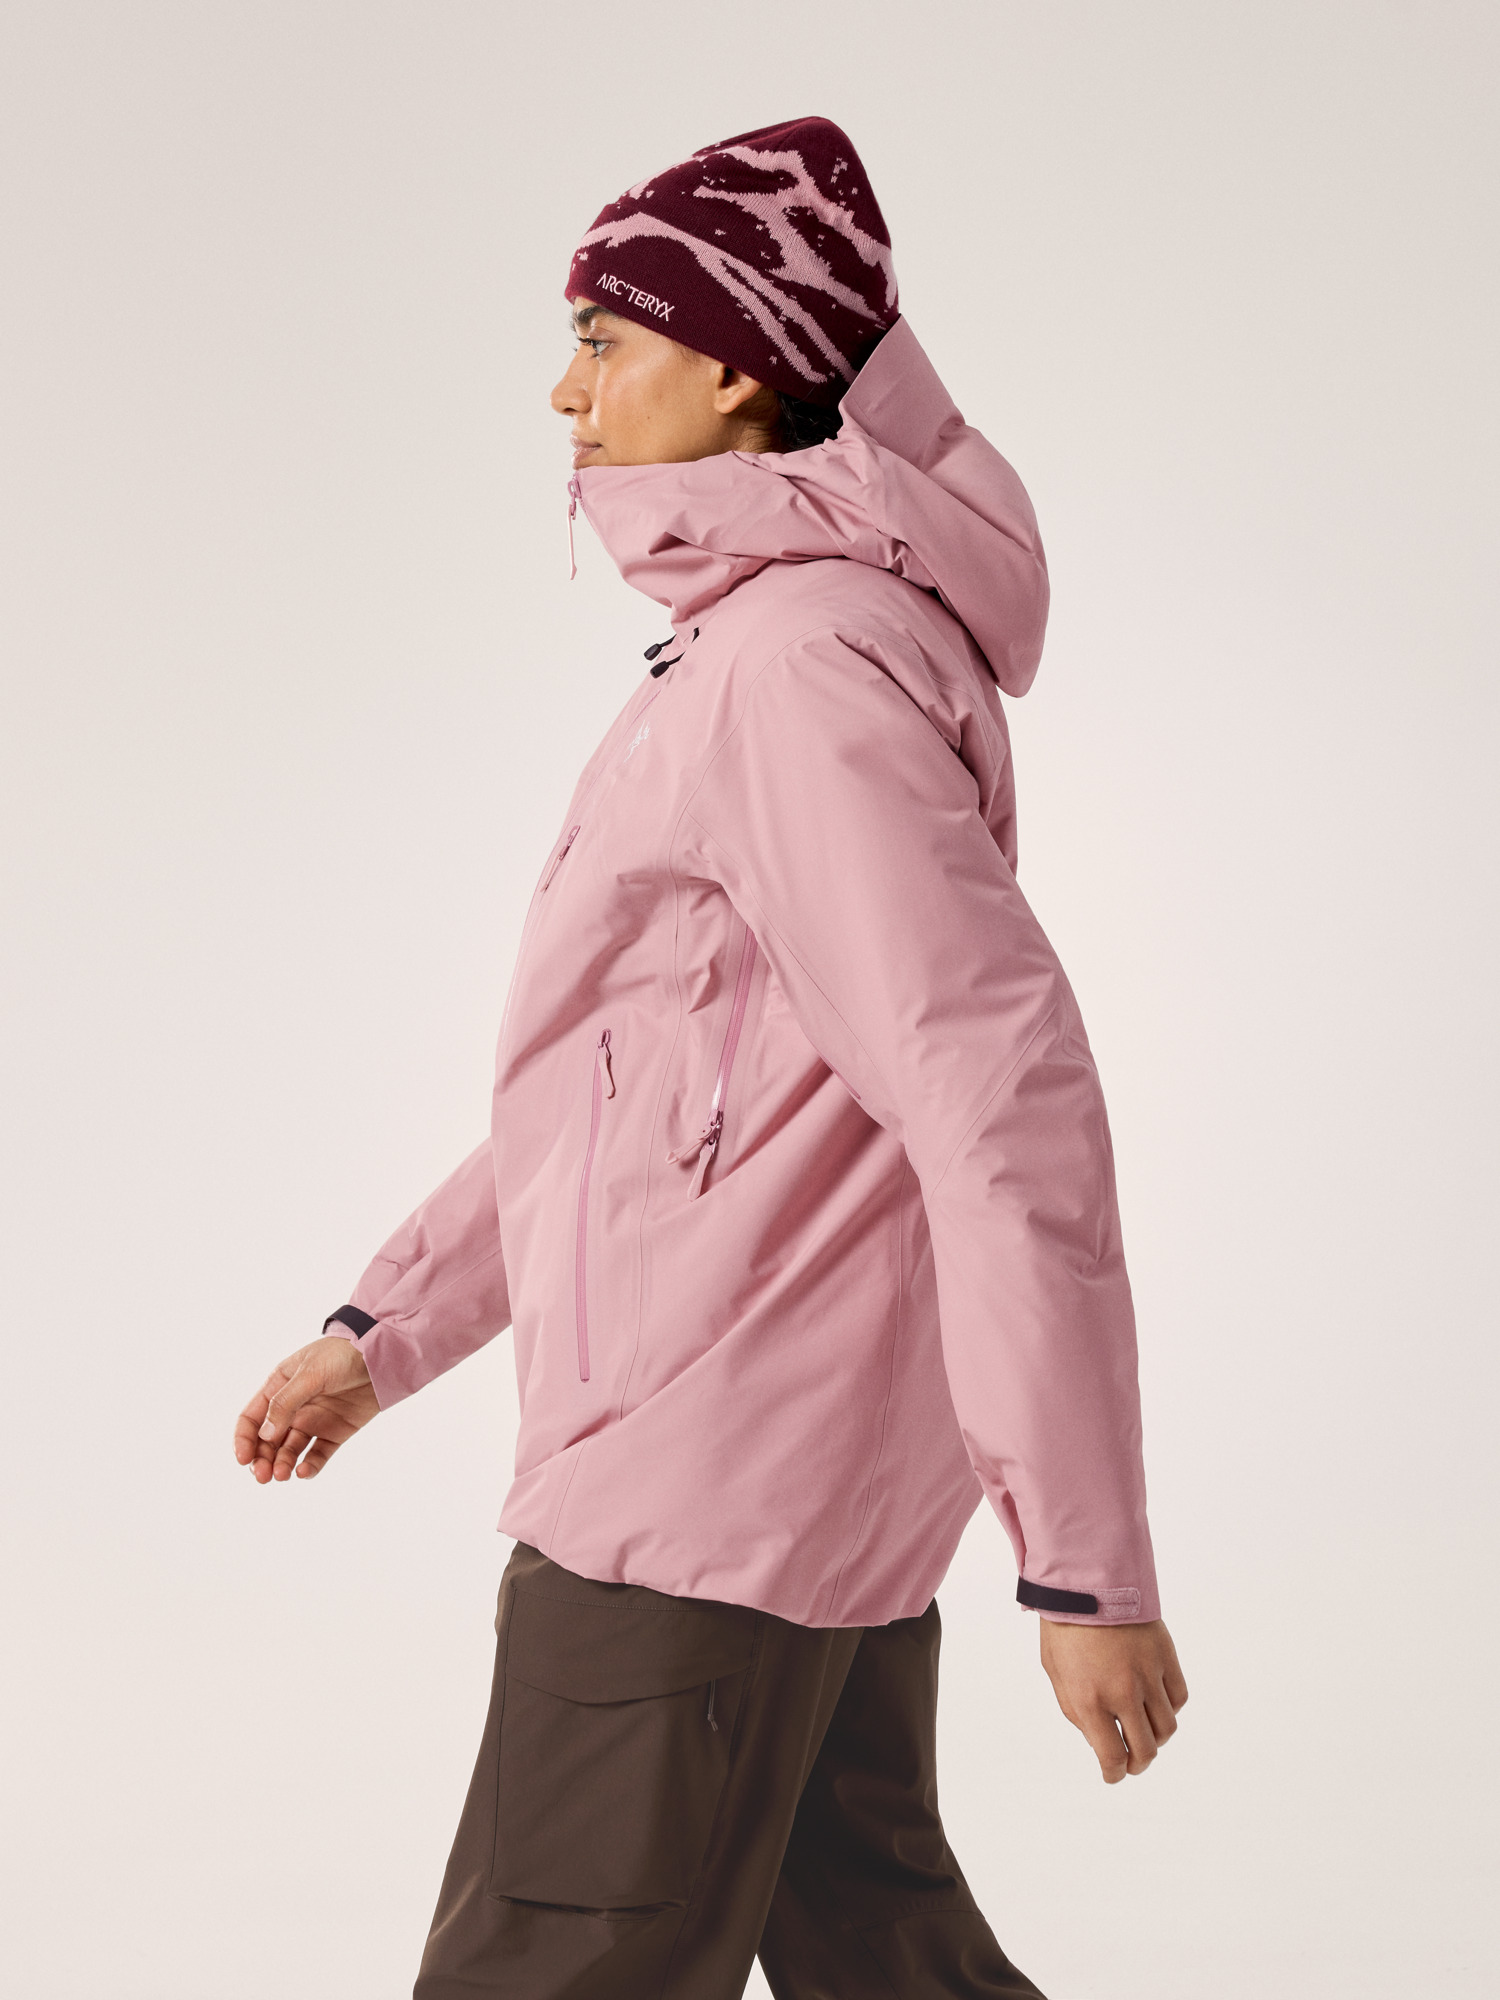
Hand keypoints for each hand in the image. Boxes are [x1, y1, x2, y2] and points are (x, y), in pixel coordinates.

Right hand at [234, 1336, 379, 1484]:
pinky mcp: (336, 1431)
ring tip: (283, 1475)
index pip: (252, 1418)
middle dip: (262, 1459)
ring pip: (290, 1450)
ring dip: (283, 1464)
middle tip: (263, 1476)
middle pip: (268, 1440)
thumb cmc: (342, 1354)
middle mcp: (293, 1407)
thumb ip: (286, 1403)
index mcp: (278, 1387)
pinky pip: (318, 1454)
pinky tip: (304, 1472)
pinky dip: (310, 1466)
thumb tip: (264, 1435)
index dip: (244, 1440)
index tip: (243, 1460)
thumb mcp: (310, 1373)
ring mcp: (314, 1420)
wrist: (381, 1354)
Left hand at [1040, 1617, 1187, 1782]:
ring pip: (1167, 1728)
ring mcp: (1149, 1675)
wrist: (1088, 1581)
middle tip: (1133, 1761)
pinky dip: (1169, 1708)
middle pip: (1146, 1750)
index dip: (1114, 1774)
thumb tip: (1100, 1740)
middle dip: (1138, 1764)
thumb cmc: (1065, 1627)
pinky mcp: (1166, 1657)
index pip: (1113, 1757)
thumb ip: (1078, 1711)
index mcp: (1090, 1699)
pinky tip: (1155, 1703)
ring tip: (1144, 1731)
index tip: (1114, 1775)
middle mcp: (1123, 1693)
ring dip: (1156, 1738)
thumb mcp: (1057, 1674)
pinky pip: (1178, 1698)